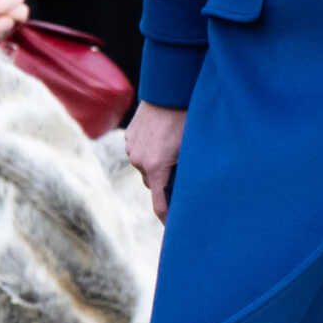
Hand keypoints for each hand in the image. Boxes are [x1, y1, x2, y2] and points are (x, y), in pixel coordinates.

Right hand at [126, 102, 186, 219]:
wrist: (168, 91)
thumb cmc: (187, 120)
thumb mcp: (193, 149)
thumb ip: (188, 172)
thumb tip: (192, 191)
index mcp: (155, 168)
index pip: (159, 204)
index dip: (167, 218)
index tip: (173, 230)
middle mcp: (139, 161)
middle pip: (153, 183)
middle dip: (165, 184)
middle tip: (182, 181)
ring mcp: (131, 148)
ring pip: (146, 167)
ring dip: (158, 165)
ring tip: (174, 152)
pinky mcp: (129, 137)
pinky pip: (141, 151)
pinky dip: (152, 151)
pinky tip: (165, 140)